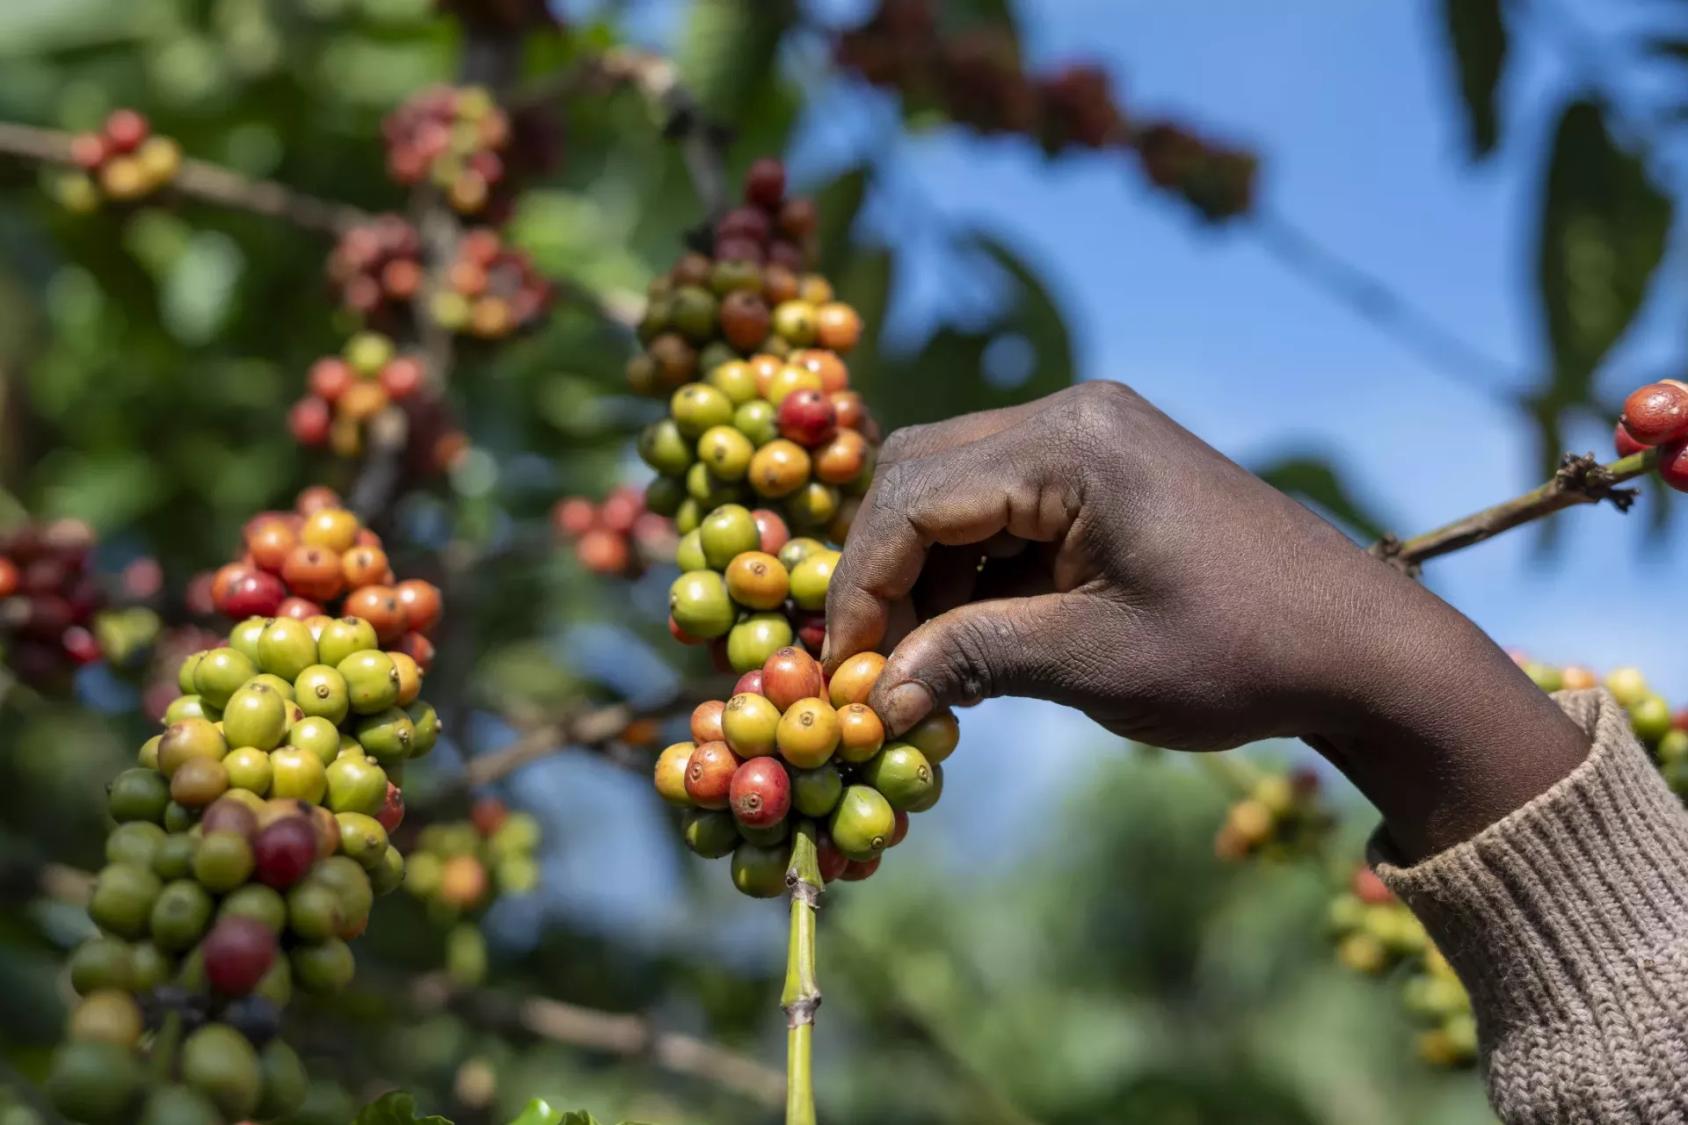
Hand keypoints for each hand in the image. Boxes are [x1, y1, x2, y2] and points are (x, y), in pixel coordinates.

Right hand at [824, 382, 1589, 857]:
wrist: (1361, 645)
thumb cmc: (1240, 653)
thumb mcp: (1093, 663)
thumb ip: (970, 661)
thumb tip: (874, 696)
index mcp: (1071, 442)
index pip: (914, 498)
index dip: (861, 588)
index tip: (843, 673)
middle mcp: (1072, 416)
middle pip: (919, 476)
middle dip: (882, 574)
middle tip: (873, 667)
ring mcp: (1088, 437)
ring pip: (950, 492)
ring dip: (922, 578)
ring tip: (924, 669)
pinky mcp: (1099, 471)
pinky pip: (998, 509)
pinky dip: (969, 574)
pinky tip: (968, 640)